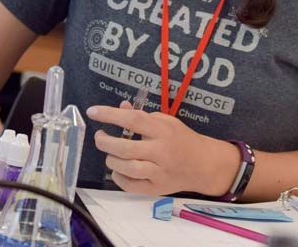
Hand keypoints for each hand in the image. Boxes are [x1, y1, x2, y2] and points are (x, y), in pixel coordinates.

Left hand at [87, 103, 239, 196]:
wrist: (204, 164)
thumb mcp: (166, 121)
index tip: (92, 112)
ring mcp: (159, 172)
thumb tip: (120, 108)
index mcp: (163, 130)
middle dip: (105, 142)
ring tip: (110, 154)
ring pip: (127, 168)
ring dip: (111, 160)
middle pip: (125, 148)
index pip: (133, 120)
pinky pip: (131, 186)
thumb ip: (142, 116)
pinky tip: (118, 170)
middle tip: (100, 137)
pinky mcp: (157, 188)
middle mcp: (161, 151)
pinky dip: (119, 178)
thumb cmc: (182, 139)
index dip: (110, 115)